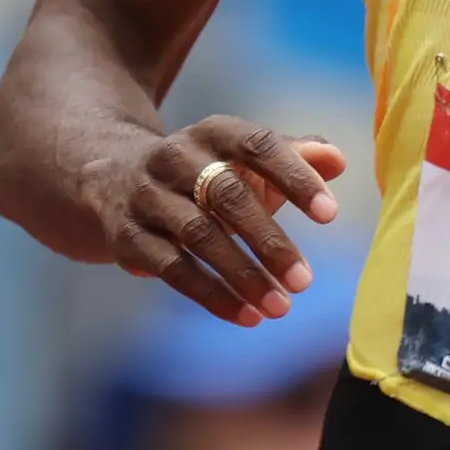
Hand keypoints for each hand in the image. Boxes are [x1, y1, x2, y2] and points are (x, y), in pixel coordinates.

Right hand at [80, 117, 349, 326]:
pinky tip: (246, 316)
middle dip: (268, 240)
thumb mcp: (244, 160)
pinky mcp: (129, 237)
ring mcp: (148, 197)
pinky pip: (173, 268)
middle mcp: (175, 158)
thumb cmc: (204, 174)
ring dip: (242, 275)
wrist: (112, 180)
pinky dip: (212, 295)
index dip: (295, 178)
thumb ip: (293, 156)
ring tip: (280, 307)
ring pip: (198, 235)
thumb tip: (337, 160)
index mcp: (213, 133)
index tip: (330, 215)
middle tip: (304, 281)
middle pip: (226, 195)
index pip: (257, 145)